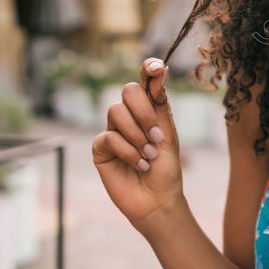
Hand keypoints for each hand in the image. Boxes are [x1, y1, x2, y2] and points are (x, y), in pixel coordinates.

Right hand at [92, 57, 183, 228]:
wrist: (157, 200)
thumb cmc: (165, 169)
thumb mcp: (168, 135)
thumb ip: (160, 105)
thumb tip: (160, 70)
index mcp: (150, 110)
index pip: (145, 82)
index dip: (148, 69)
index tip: (155, 69)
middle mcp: (130, 117)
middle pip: (128, 91)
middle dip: (144, 112)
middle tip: (156, 136)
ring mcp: (113, 131)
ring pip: (116, 111)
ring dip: (137, 135)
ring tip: (149, 155)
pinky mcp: (101, 149)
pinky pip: (108, 137)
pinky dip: (127, 151)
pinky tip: (138, 165)